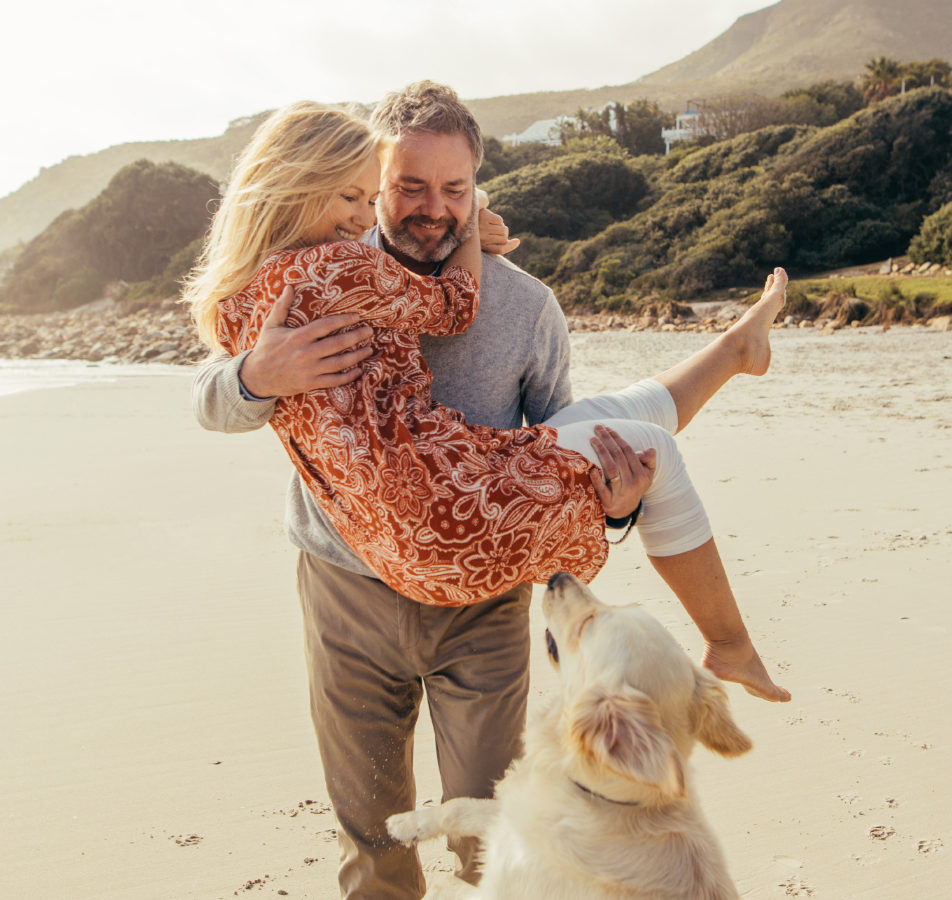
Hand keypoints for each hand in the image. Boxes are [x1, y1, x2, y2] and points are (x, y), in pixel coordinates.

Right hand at [239, 286, 372, 396]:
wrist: (257, 377)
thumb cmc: (266, 349)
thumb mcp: (271, 325)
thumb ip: (282, 306)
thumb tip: (289, 286)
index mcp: (298, 337)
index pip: (326, 325)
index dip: (344, 320)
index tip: (357, 316)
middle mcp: (306, 353)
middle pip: (338, 344)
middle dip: (357, 336)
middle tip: (370, 331)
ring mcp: (309, 370)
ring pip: (340, 363)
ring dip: (357, 356)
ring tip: (369, 349)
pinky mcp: (310, 384)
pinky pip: (334, 381)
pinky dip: (349, 376)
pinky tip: (359, 370)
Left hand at [478, 207, 519, 255]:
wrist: (462, 215)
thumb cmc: (476, 230)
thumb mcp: (483, 239)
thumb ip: (496, 243)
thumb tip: (517, 242)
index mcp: (481, 247)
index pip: (500, 250)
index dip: (511, 247)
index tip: (517, 241)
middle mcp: (482, 238)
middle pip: (504, 239)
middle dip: (504, 234)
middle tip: (497, 230)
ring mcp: (483, 227)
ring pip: (503, 229)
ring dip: (501, 226)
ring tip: (493, 224)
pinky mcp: (484, 217)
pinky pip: (499, 220)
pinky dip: (498, 219)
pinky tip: (490, 218)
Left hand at [588, 425, 655, 518]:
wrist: (624, 510)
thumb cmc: (634, 486)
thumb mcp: (647, 474)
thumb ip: (649, 460)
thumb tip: (648, 450)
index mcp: (641, 474)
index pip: (628, 451)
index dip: (617, 438)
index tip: (607, 428)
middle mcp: (632, 483)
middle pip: (618, 456)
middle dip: (607, 440)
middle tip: (597, 428)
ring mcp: (620, 493)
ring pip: (611, 468)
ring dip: (601, 452)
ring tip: (593, 440)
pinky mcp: (609, 502)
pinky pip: (602, 488)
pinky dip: (596, 478)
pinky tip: (590, 468)